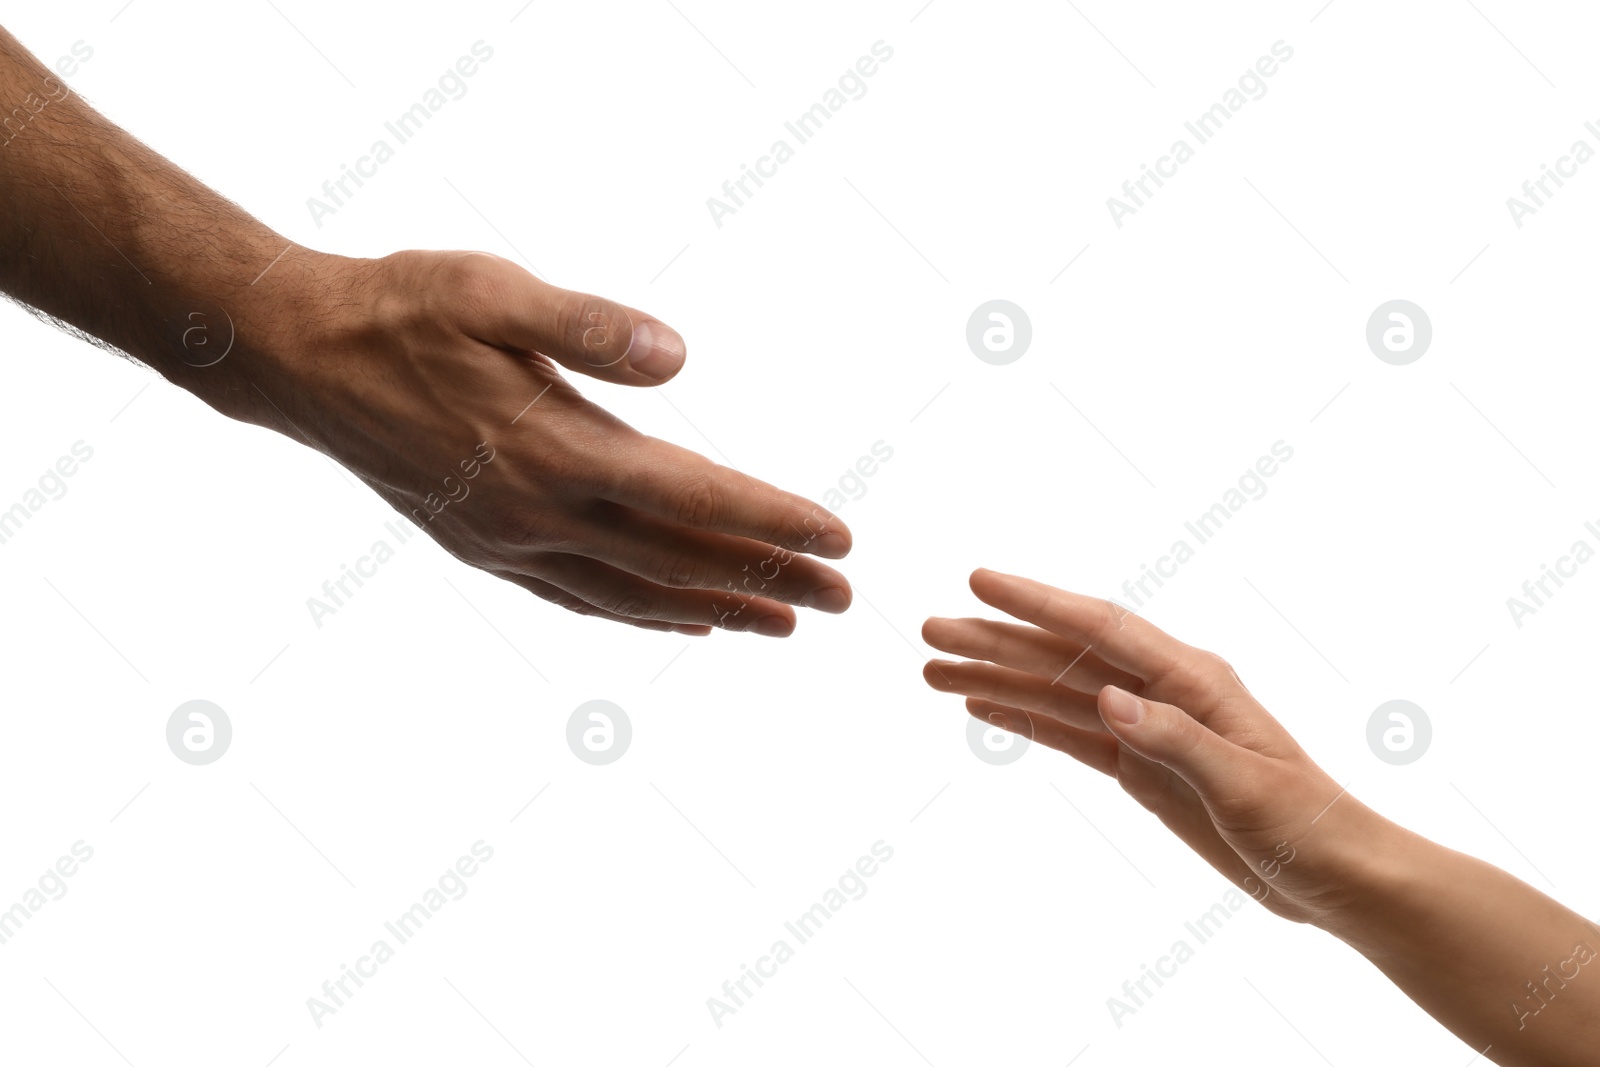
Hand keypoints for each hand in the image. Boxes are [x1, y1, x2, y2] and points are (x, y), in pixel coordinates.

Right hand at [229, 249, 852, 634]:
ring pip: (634, 595)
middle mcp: (538, 513)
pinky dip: (644, 615)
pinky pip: (582, 599)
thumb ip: (590, 327)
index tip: (839, 538)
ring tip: (782, 624)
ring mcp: (509, 543)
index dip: (771, 520)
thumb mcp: (492, 291)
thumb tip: (679, 356)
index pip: (692, 497)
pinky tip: (681, 619)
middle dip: (768, 579)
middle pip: (679, 561)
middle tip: (844, 600)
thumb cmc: (401, 309)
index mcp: (554, 449)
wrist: (301, 358)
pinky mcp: (486, 550)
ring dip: (716, 610)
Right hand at [922, 569, 1390, 924]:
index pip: (1101, 629)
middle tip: (930, 631)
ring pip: (1056, 693)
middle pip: (1063, 656)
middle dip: (995, 641)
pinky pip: (1069, 733)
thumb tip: (1109, 700)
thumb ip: (1176, 740)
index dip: (1039, 604)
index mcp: (1193, 680)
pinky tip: (983, 706)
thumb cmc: (1306, 824)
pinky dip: (1024, 717)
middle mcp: (1162, 692)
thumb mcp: (1246, 785)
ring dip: (996, 679)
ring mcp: (1146, 728)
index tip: (980, 583)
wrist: (1335, 873)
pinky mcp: (1140, 767)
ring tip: (933, 671)